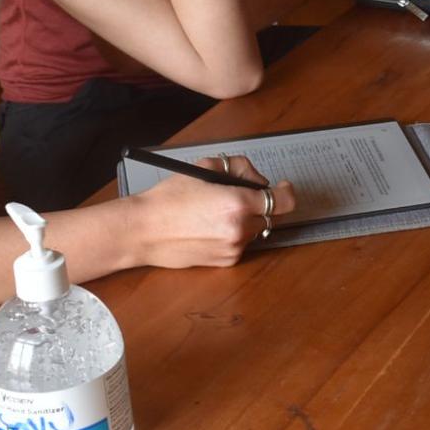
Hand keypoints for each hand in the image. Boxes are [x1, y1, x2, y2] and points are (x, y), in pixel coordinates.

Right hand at [124, 155, 293, 268]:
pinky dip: (233, 235)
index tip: (282, 187)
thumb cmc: (169, 198)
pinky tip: (209, 228)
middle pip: (269, 215)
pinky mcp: (225, 262)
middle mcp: (239, 229)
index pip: (283, 201)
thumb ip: (239, 168)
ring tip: (215, 213)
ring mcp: (233, 249)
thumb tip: (257, 179)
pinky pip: (240, 244)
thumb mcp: (204, 167)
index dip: (286, 192)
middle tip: (236, 196)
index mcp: (237, 203)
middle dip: (259, 204)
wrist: (143, 230)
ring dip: (245, 220)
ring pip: (255, 230)